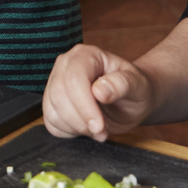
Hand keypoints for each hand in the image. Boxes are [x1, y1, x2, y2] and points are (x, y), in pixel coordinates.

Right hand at [41, 43, 156, 139]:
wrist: (130, 100)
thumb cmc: (135, 89)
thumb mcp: (137, 85)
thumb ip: (121, 84)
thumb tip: (99, 91)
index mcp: (85, 55)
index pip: (74, 79)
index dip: (84, 105)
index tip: (100, 126)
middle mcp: (66, 65)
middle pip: (59, 96)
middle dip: (80, 120)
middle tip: (102, 132)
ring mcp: (56, 83)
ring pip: (51, 111)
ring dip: (76, 128)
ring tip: (99, 130)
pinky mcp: (52, 103)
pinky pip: (51, 122)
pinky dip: (68, 132)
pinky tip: (86, 129)